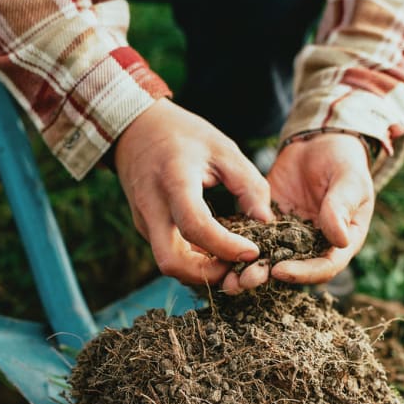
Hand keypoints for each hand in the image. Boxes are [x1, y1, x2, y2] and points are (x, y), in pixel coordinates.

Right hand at [113, 99, 272, 284]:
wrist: (136, 129)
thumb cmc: (184, 135)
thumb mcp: (223, 149)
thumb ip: (249, 185)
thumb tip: (267, 222)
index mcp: (173, 181)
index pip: (194, 226)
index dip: (225, 246)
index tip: (252, 251)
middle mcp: (152, 207)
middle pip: (172, 262)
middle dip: (207, 274)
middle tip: (237, 267)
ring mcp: (145, 221)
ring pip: (169, 264)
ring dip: (201, 271)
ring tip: (231, 260)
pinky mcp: (146, 228)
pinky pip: (169, 253)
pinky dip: (193, 261)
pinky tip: (215, 251)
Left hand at [222, 132, 373, 293]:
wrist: (320, 142)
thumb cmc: (345, 161)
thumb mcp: (349, 181)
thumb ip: (341, 208)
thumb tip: (340, 240)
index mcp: (340, 242)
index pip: (324, 267)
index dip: (303, 273)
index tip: (279, 270)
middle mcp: (314, 245)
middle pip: (292, 270)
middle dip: (267, 277)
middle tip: (243, 281)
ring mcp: (291, 236)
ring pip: (269, 258)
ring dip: (248, 269)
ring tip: (228, 277)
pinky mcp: (270, 223)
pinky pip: (254, 237)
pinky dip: (237, 245)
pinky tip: (218, 250)